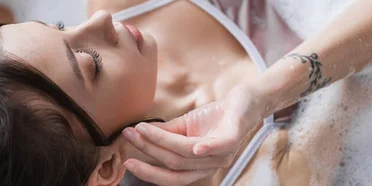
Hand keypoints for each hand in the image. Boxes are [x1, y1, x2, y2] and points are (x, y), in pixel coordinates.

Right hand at [122, 85, 266, 184]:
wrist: (244, 101)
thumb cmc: (214, 116)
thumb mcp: (184, 125)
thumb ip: (164, 133)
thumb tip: (137, 132)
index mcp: (198, 166)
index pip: (171, 176)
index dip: (149, 172)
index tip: (127, 161)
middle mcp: (210, 165)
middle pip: (174, 164)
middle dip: (149, 151)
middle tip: (129, 136)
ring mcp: (223, 154)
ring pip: (187, 152)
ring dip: (161, 141)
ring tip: (142, 128)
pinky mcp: (233, 138)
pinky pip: (218, 147)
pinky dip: (206, 148)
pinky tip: (194, 146)